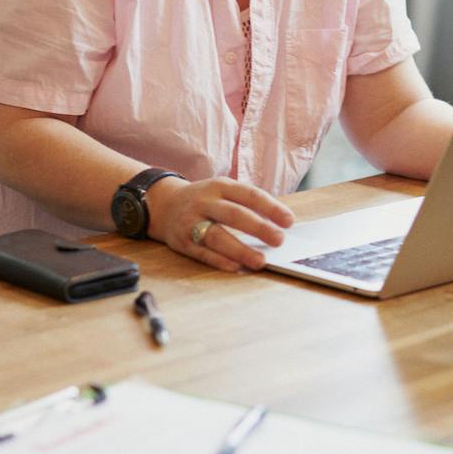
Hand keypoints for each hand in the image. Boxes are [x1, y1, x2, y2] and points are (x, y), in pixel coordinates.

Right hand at [146, 176, 294, 272]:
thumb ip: (247, 205)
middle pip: (234, 214)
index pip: (249, 195)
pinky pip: (202, 253)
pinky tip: (236, 267)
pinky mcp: (181, 242)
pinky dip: (220, 260)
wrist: (163, 205)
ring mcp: (190, 222)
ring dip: (240, 250)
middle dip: (259, 228)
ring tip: (260, 261)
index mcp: (219, 186)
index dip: (271, 208)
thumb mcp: (223, 191)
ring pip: (216, 236)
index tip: (289, 221)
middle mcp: (204, 202)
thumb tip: (278, 225)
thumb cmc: (206, 201)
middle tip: (280, 240)